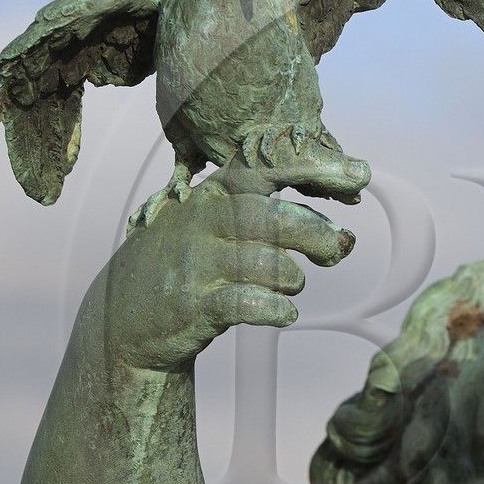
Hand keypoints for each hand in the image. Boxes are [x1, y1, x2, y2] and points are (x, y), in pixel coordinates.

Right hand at [100, 178, 353, 371]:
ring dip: (293, 280)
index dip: (315, 168)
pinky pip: (251, 303)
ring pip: (270, 265)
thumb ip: (271, 225)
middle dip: (318, 234)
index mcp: (212, 194)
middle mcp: (203, 220)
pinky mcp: (194, 304)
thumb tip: (344, 236)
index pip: (266, 168)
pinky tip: (282, 313)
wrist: (123, 315)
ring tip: (288, 288)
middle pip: (274, 217)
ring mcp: (197, 262)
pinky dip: (278, 310)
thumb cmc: (191, 265)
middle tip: (337, 249)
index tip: (359, 176)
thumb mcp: (216, 228)